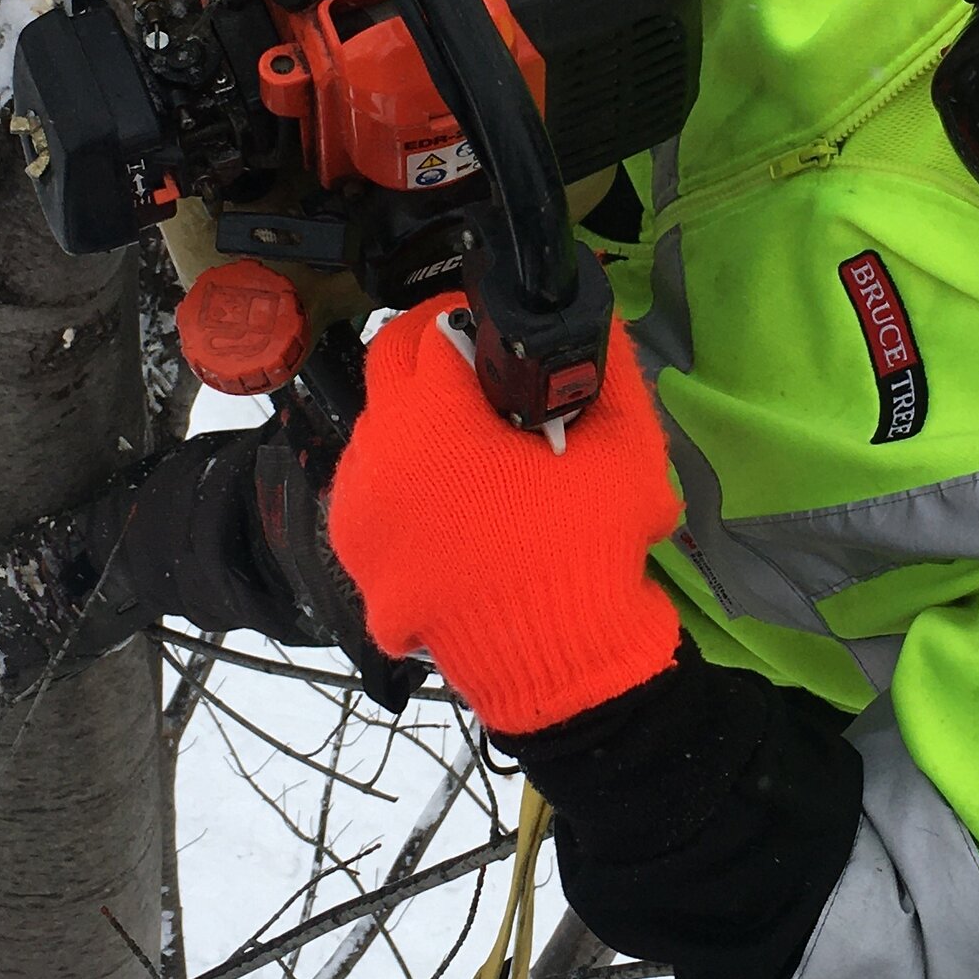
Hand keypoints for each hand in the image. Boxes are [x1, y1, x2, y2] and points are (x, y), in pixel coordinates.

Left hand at [327, 299, 682, 732]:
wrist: (557, 661)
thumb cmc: (587, 543)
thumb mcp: (622, 446)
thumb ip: (607, 368)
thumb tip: (590, 320)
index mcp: (430, 415)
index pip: (433, 325)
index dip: (470, 316)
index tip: (498, 328)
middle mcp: (376, 452)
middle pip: (392, 366)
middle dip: (432, 353)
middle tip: (482, 371)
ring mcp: (358, 509)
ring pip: (378, 431)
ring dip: (416, 419)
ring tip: (471, 448)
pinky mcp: (356, 557)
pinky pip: (371, 492)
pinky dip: (402, 483)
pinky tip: (448, 504)